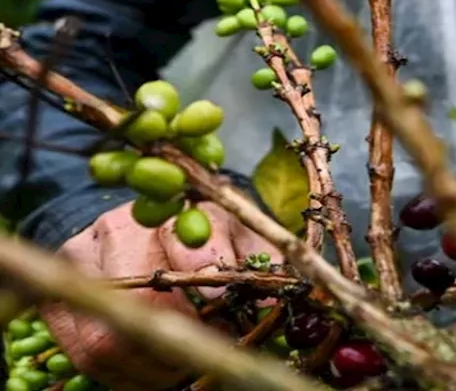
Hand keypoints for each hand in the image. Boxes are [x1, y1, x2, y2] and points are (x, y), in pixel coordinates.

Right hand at [43, 201, 278, 390]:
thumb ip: (256, 257)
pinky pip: (83, 354)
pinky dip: (122, 375)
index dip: (204, 282)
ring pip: (108, 337)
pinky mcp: (55, 300)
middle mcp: (116, 231)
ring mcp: (79, 267)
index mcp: (167, 209)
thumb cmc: (195, 231)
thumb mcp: (233, 231)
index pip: (184, 246)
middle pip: (142, 300)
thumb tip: (271, 296)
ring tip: (183, 368)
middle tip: (210, 353)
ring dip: (153, 367)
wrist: (131, 222)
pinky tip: (151, 373)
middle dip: (182, 338)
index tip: (224, 308)